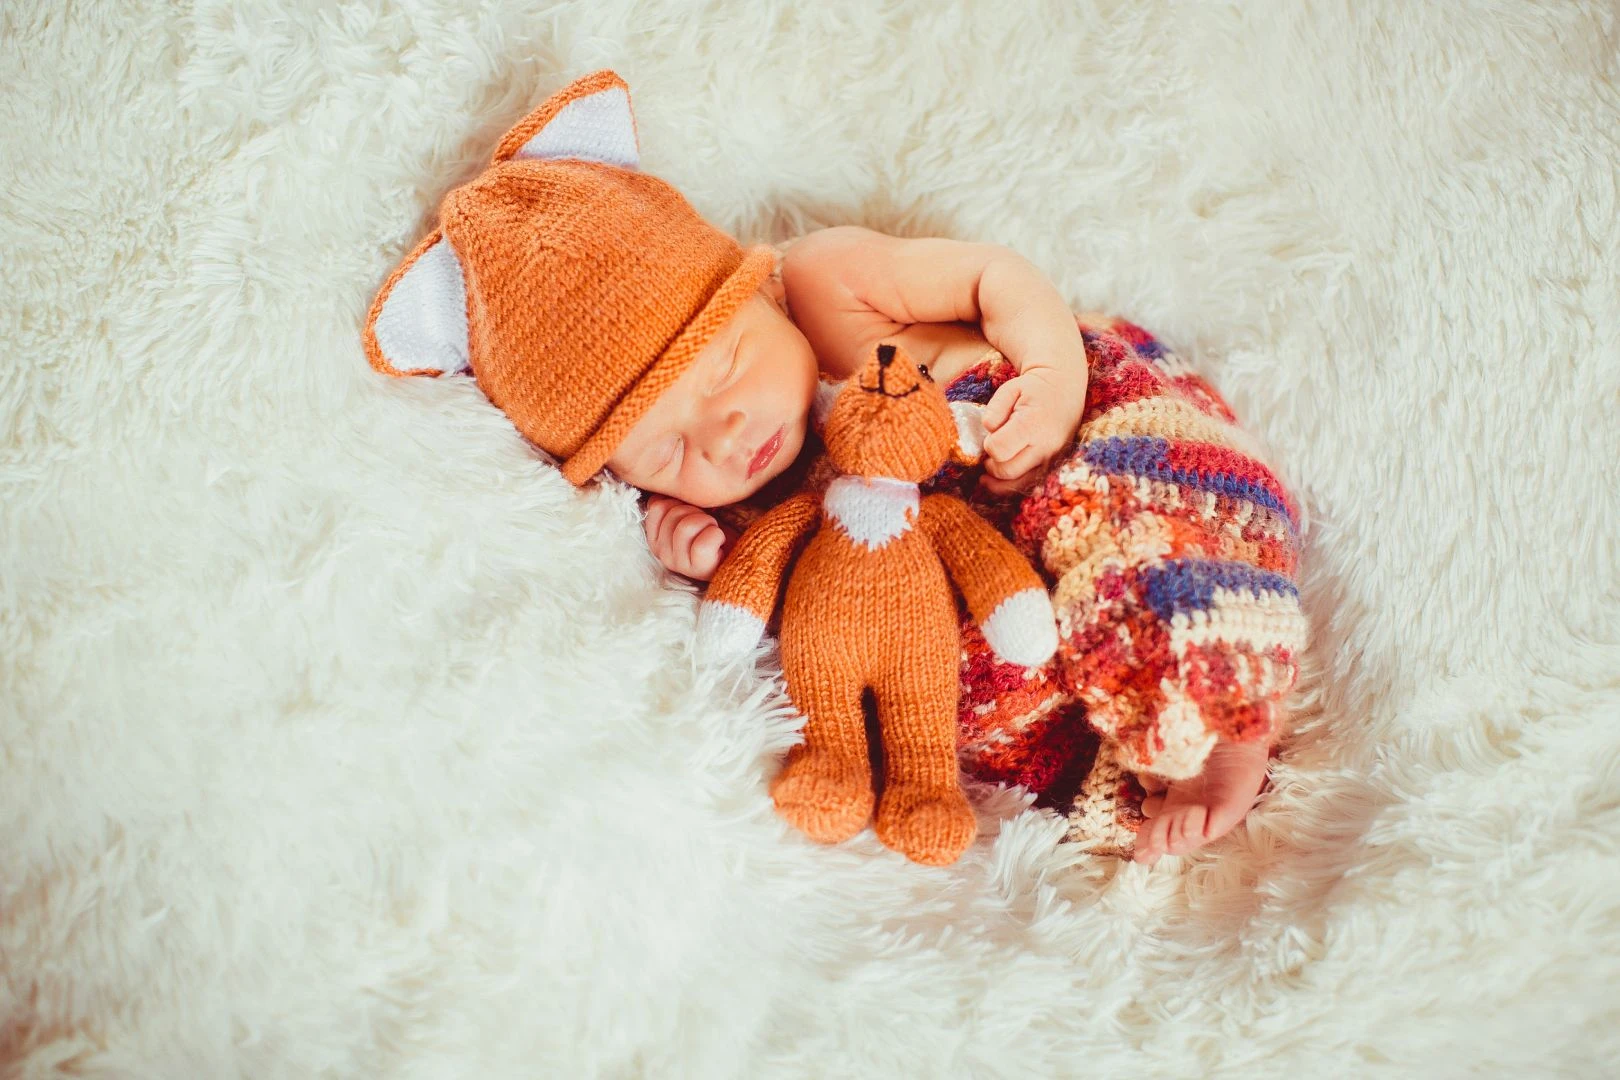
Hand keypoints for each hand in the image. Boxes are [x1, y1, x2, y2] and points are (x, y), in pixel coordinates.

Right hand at [644, 495, 734, 580]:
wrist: (739, 552)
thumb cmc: (712, 530)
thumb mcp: (689, 512)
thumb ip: (673, 503)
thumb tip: (665, 490)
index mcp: (656, 537)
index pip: (657, 506)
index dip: (680, 501)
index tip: (692, 511)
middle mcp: (661, 552)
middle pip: (674, 513)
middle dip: (697, 510)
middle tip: (707, 523)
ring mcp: (678, 564)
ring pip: (686, 527)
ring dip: (707, 522)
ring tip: (713, 530)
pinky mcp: (697, 570)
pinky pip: (702, 544)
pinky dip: (716, 536)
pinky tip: (720, 541)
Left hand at [979, 365, 1085, 493]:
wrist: (1065, 389)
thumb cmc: (1034, 388)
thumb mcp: (1010, 388)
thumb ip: (994, 410)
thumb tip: (988, 431)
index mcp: (1032, 425)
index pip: (999, 449)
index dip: (988, 445)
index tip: (990, 436)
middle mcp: (1046, 446)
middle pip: (1006, 471)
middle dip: (991, 463)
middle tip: (989, 450)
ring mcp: (1052, 459)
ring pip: (1018, 484)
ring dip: (999, 481)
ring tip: (988, 470)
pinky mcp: (1055, 466)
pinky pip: (1030, 485)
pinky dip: (1012, 485)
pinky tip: (999, 480)